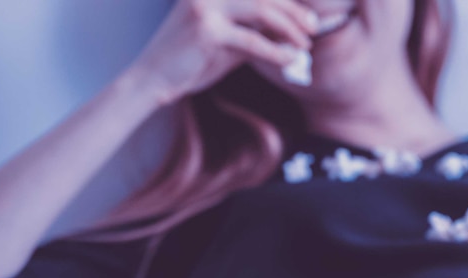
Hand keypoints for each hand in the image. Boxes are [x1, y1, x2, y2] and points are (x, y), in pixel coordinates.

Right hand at [127, 0, 317, 104]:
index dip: (287, 1)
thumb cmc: (191, 61)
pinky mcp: (206, 30)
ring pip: (261, 10)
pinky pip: (252, 40)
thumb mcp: (228, 42)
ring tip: (305, 43)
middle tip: (314, 27)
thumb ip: (254, 32)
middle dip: (294, 11)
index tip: (308, 16)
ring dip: (289, 28)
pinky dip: (275, 51)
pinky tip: (290, 59)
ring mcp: (206, 6)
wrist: (153, 80)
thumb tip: (290, 33)